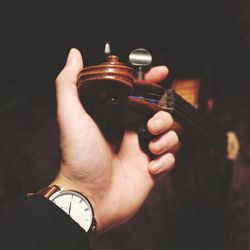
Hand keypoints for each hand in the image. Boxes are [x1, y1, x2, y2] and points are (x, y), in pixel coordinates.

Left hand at [51, 48, 178, 232]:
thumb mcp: (70, 116)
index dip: (151, 81)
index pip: (138, 93)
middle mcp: (130, 132)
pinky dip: (165, 161)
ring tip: (150, 148)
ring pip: (169, 134)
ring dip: (167, 138)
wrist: (89, 197)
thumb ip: (69, 83)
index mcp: (115, 117)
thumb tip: (74, 54)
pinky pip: (170, 158)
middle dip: (163, 114)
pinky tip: (150, 168)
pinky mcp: (151, 169)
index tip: (162, 72)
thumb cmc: (78, 157)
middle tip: (151, 124)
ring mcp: (141, 151)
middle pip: (159, 112)